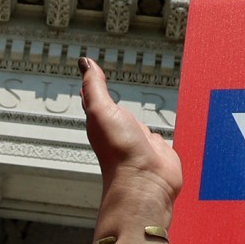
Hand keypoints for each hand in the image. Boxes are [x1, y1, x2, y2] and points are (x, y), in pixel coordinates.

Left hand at [79, 57, 181, 209]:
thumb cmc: (120, 151)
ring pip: (139, 125)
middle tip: (109, 91)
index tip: (89, 75)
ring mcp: (140, 142)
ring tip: (135, 114)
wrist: (146, 181)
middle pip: (117, 112)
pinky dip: (160, 133)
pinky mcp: (159, 152)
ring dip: (139, 120)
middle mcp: (121, 131)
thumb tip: (85, 63)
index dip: (92, 87)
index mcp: (103, 122)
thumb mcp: (101, 110)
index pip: (95, 100)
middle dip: (114, 103)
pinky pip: (159, 138)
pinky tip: (158, 132)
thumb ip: (95, 86)